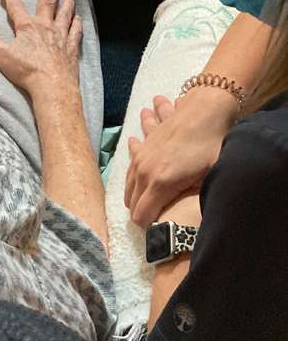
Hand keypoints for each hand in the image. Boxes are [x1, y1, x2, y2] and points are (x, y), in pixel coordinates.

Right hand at [0, 0, 81, 101]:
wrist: (52, 85)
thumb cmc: (26, 70)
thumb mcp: (2, 56)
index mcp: (27, 27)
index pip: (16, 7)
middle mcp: (45, 26)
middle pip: (48, 3)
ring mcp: (61, 36)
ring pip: (65, 14)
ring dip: (67, 3)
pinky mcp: (72, 48)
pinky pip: (76, 31)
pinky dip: (77, 24)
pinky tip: (79, 19)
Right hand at [125, 90, 234, 227]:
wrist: (205, 108)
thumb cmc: (211, 144)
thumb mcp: (210, 177)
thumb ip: (194, 202)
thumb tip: (188, 223)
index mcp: (159, 183)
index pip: (141, 217)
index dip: (151, 229)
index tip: (163, 232)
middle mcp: (144, 171)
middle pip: (132, 203)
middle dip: (143, 214)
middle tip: (161, 220)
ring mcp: (141, 155)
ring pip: (129, 184)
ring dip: (136, 194)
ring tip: (149, 202)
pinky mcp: (144, 144)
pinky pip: (131, 162)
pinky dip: (135, 170)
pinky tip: (141, 173)